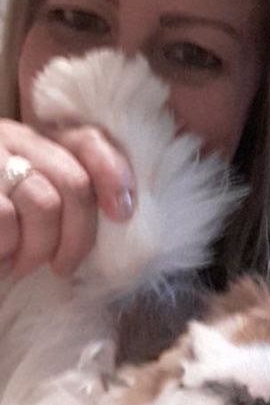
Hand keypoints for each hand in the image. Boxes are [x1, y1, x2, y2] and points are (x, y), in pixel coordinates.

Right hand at [0, 119, 134, 278]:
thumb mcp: (22, 196)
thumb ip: (59, 191)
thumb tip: (119, 210)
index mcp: (29, 138)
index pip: (86, 141)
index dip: (113, 175)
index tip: (122, 213)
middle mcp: (8, 138)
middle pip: (73, 182)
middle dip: (78, 235)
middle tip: (62, 266)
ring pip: (44, 204)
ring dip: (38, 248)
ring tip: (19, 264)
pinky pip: (5, 220)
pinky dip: (6, 249)